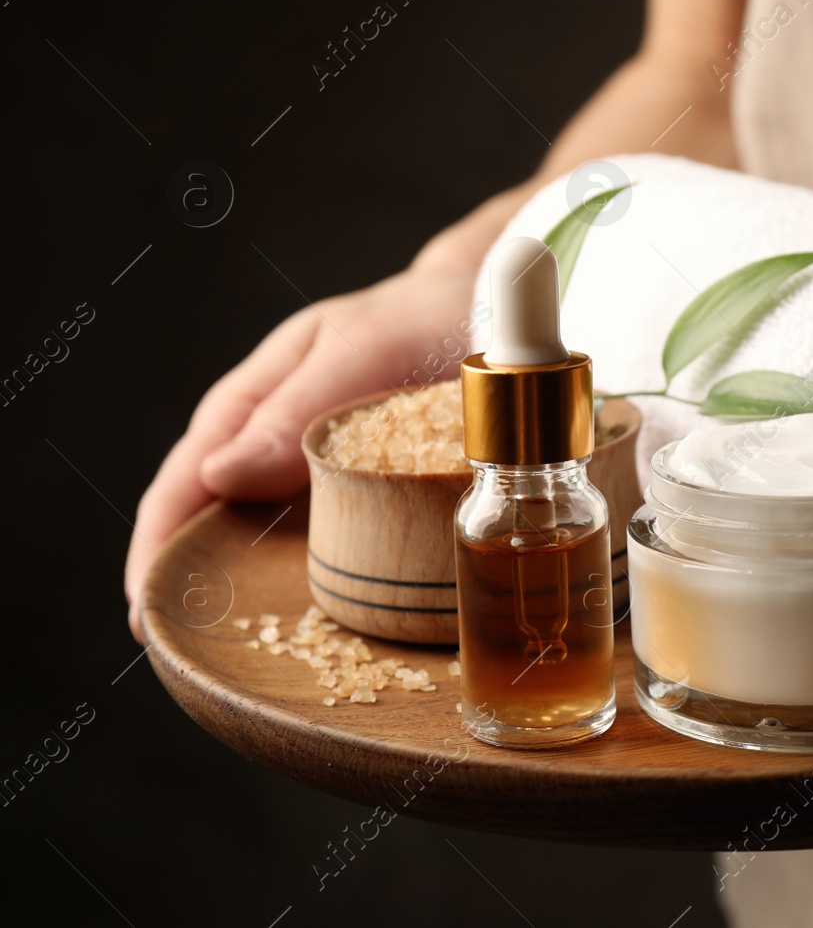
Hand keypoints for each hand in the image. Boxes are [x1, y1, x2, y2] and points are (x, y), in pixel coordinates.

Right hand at [124, 262, 478, 639]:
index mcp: (252, 405)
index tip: (146, 613)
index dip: (157, 550)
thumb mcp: (359, 348)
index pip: (184, 484)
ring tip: (256, 664)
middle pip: (215, 530)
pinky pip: (336, 552)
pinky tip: (339, 635)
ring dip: (261, 603)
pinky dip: (329, 592)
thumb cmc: (419, 319)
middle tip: (192, 658)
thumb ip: (295, 406)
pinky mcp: (370, 502)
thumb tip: (217, 475)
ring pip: (271, 551)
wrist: (497, 317)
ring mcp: (321, 480)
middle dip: (198, 592)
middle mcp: (276, 449)